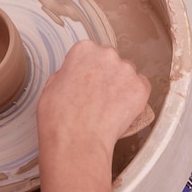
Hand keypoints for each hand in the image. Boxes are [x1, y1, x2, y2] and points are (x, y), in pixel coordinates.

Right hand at [37, 40, 150, 157]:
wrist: (77, 141)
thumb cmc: (59, 117)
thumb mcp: (51, 86)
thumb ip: (67, 74)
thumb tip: (73, 76)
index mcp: (83, 50)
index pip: (90, 53)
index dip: (87, 70)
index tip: (85, 81)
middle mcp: (106, 54)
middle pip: (110, 61)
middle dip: (106, 74)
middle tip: (97, 95)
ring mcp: (126, 70)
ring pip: (127, 74)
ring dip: (121, 85)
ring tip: (109, 107)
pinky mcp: (141, 88)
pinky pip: (141, 87)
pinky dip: (134, 97)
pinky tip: (121, 110)